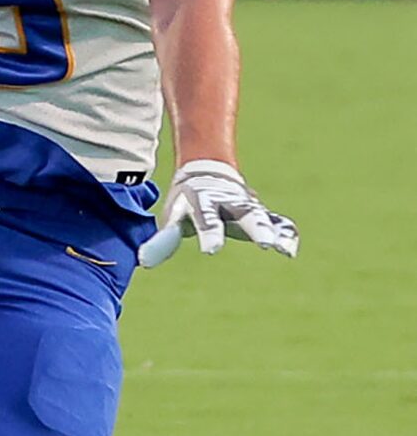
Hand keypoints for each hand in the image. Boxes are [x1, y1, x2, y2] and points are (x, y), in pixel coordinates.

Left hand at [139, 159, 297, 266]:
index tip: (211, 250)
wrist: (206, 173)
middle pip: (246, 214)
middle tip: (265, 243)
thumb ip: (163, 240)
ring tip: (285, 249)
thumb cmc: (186, 202)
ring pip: (266, 217)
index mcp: (204, 202)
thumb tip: (144, 262)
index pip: (207, 219)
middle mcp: (230, 203)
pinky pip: (279, 222)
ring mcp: (249, 206)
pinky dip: (286, 233)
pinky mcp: (262, 213)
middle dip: (256, 228)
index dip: (210, 234)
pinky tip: (290, 250)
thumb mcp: (172, 216)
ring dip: (276, 232)